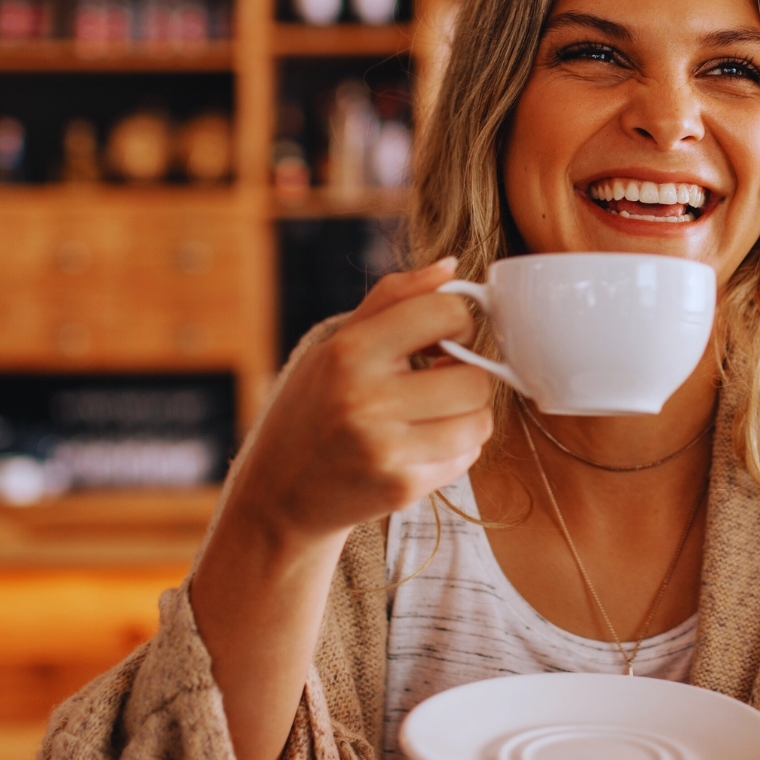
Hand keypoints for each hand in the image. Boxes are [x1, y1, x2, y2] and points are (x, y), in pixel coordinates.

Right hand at [220, 257, 497, 541]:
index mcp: (350, 352)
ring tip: (435, 414)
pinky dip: (455, 449)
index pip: (445, 312)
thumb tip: (451, 266)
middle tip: (440, 380)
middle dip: (467, 376)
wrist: (279, 492)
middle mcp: (367, 400)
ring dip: (468, 416)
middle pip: (475, 377)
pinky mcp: (402, 488)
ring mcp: (386, 449)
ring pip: (480, 422)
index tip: (442, 337)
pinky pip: (466, 458)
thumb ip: (393, 299)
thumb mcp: (336, 344)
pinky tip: (422, 445)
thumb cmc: (313, 408)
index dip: (457, 320)